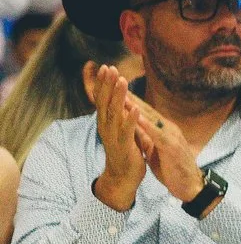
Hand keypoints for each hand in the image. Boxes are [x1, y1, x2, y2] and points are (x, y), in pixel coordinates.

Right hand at [85, 63, 147, 211]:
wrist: (123, 177)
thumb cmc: (124, 151)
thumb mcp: (120, 129)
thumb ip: (119, 114)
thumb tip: (119, 98)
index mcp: (106, 122)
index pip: (103, 98)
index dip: (104, 82)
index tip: (106, 66)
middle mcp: (106, 127)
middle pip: (105, 101)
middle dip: (107, 84)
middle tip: (109, 67)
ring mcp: (114, 137)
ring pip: (115, 113)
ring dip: (118, 96)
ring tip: (122, 80)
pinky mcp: (125, 147)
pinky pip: (127, 131)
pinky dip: (131, 119)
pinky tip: (135, 108)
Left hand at [123, 91, 205, 203]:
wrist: (190, 186)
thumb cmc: (173, 169)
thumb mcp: (155, 150)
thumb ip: (147, 137)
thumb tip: (135, 128)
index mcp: (163, 130)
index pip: (143, 111)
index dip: (129, 99)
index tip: (113, 88)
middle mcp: (168, 128)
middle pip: (146, 109)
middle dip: (129, 96)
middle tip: (114, 81)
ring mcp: (172, 137)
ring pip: (151, 118)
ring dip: (136, 106)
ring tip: (121, 94)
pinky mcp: (173, 148)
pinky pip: (158, 134)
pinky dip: (147, 125)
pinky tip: (136, 117)